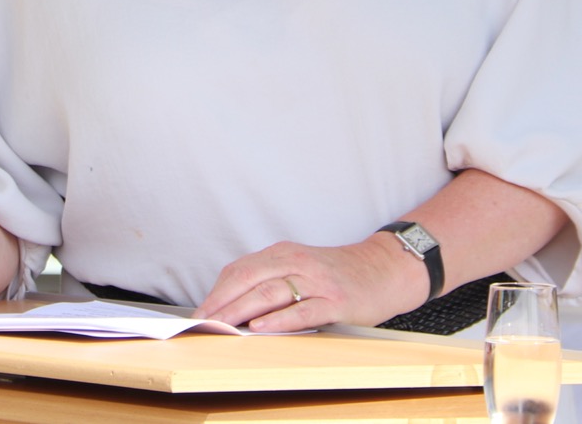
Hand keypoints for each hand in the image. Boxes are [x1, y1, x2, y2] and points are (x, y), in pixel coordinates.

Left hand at [194, 236, 426, 331]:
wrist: (383, 270)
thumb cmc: (335, 275)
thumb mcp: (299, 268)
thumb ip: (270, 281)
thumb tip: (230, 307)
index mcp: (283, 254)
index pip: (240, 271)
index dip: (216, 292)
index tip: (197, 313)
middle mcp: (296, 262)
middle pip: (249, 280)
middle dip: (221, 303)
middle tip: (200, 323)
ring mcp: (316, 282)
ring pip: (270, 293)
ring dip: (241, 310)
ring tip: (220, 325)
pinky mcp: (334, 301)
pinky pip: (301, 310)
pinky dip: (279, 319)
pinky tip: (260, 327)